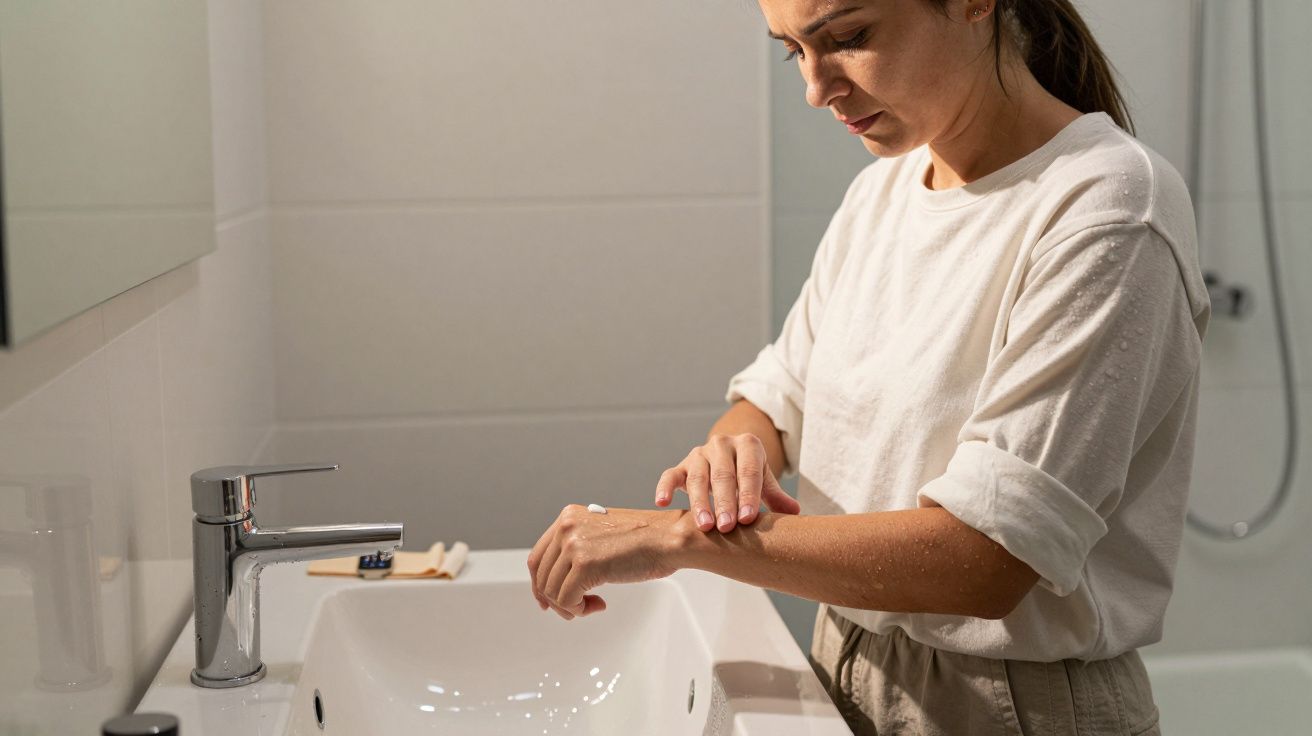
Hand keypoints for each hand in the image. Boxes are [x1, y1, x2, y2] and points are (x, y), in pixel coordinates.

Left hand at [527, 505, 682, 619]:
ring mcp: (574, 544)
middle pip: (541, 576)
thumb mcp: (601, 534)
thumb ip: (577, 548)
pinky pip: (567, 600)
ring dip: (570, 606)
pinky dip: (579, 609)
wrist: (669, 539)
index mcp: (568, 517)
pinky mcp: (585, 564)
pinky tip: (599, 604)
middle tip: (574, 609)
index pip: (538, 557)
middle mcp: (567, 527)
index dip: (539, 584)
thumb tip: (558, 579)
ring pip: (552, 591)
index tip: (547, 600)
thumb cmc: (646, 540)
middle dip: (555, 600)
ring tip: (590, 605)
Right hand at [653, 433, 800, 533]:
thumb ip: (776, 496)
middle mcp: (722, 445)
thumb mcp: (764, 479)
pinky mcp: (681, 465)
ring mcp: (699, 454)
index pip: (749, 471)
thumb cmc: (749, 474)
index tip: (748, 518)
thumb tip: (795, 513)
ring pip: (697, 477)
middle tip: (727, 527)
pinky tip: (661, 503)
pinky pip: (670, 475)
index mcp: (747, 445)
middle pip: (723, 475)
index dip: (748, 494)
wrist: (728, 455)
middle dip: (725, 502)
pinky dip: (665, 487)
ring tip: (704, 526)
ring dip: (700, 502)